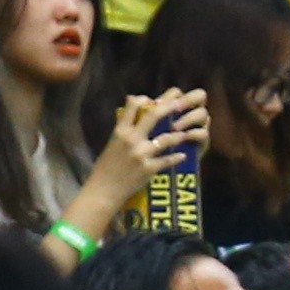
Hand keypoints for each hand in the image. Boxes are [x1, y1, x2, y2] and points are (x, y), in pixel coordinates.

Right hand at [89, 87, 211, 207]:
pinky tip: (183, 155)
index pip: (133, 106)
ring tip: (185, 134)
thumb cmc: (106, 167)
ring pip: (165, 139)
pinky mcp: (149, 169)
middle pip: (153, 116)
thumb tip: (129, 111)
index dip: (145, 99)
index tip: (154, 99)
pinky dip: (177, 157)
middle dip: (168, 108)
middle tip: (180, 104)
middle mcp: (131, 140)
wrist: (104, 190)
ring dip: (178, 135)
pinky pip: (168, 160)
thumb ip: (123, 128)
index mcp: (120, 131)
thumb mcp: (112, 143)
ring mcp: (141, 154)